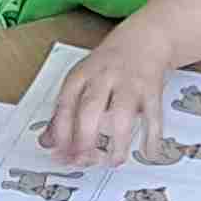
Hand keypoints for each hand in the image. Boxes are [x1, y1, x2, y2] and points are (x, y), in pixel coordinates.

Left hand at [48, 39, 167, 169]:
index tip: (60, 155)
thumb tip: (48, 142)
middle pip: (90, 110)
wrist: (144, 38)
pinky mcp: (151, 89)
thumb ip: (64, 112)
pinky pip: (153, 116)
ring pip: (122, 115)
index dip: (61, 133)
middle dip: (85, 139)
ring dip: (118, 143)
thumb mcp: (81, 81)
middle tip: (83, 161)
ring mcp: (129, 83)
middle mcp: (104, 77)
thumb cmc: (108, 65)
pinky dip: (152, 136)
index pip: (65, 105)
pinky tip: (148, 153)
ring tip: (114, 161)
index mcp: (81, 76)